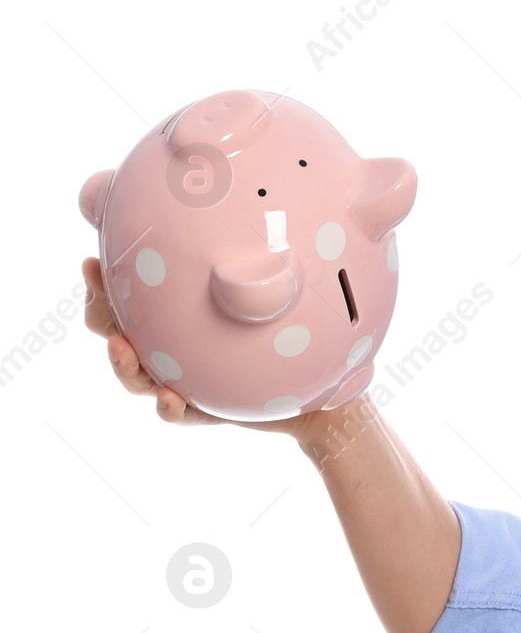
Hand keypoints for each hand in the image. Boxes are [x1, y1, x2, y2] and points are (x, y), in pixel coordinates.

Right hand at [82, 254, 329, 440]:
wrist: (313, 377)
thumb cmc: (274, 318)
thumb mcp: (251, 275)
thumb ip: (217, 252)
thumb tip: (191, 217)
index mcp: (167, 317)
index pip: (117, 301)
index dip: (100, 286)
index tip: (95, 263)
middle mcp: (168, 348)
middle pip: (116, 337)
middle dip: (103, 322)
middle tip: (105, 307)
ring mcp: (185, 380)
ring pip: (138, 379)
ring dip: (123, 366)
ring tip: (121, 348)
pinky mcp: (208, 409)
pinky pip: (184, 414)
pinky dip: (170, 409)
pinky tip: (170, 397)